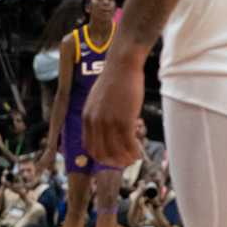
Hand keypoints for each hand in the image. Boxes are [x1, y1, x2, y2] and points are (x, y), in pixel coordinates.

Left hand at [82, 52, 145, 170]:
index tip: (112, 157)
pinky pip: (129, 145)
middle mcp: (95, 122)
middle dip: (114, 161)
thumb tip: (104, 131)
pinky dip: (134, 152)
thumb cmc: (113, 80)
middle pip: (102, 154)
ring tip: (134, 158)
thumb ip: (97, 116)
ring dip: (126, 159)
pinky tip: (140, 152)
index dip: (101, 156)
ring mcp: (109, 122)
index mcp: (87, 118)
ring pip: (116, 152)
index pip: (90, 147)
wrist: (122, 65)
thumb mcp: (96, 100)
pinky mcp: (124, 120)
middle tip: (125, 161)